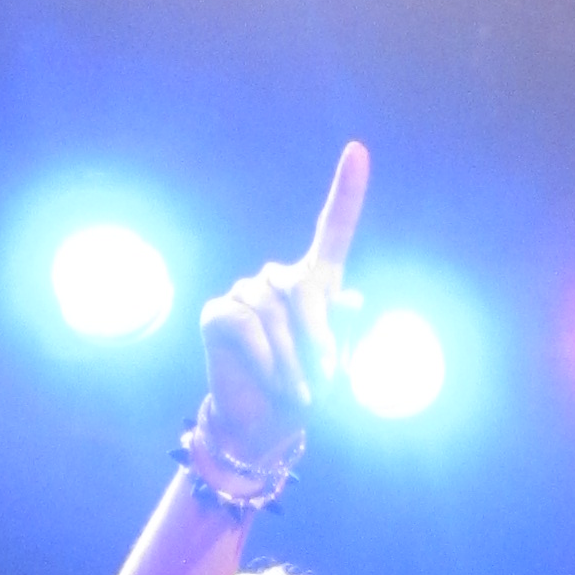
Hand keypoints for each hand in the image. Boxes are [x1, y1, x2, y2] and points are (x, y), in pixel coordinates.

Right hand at [199, 142, 367, 463]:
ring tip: (297, 391)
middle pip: (303, 289)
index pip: (333, 229)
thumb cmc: (308, 392)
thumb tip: (351, 298)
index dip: (347, 191)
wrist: (263, 424)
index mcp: (317, 281)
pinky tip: (273, 381)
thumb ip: (344, 334)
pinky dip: (267, 360)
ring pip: (275, 315)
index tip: (357, 150)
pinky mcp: (217, 312)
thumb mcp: (337, 368)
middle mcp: (279, 279)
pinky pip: (248, 328)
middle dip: (318, 339)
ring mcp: (244, 292)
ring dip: (292, 360)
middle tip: (326, 384)